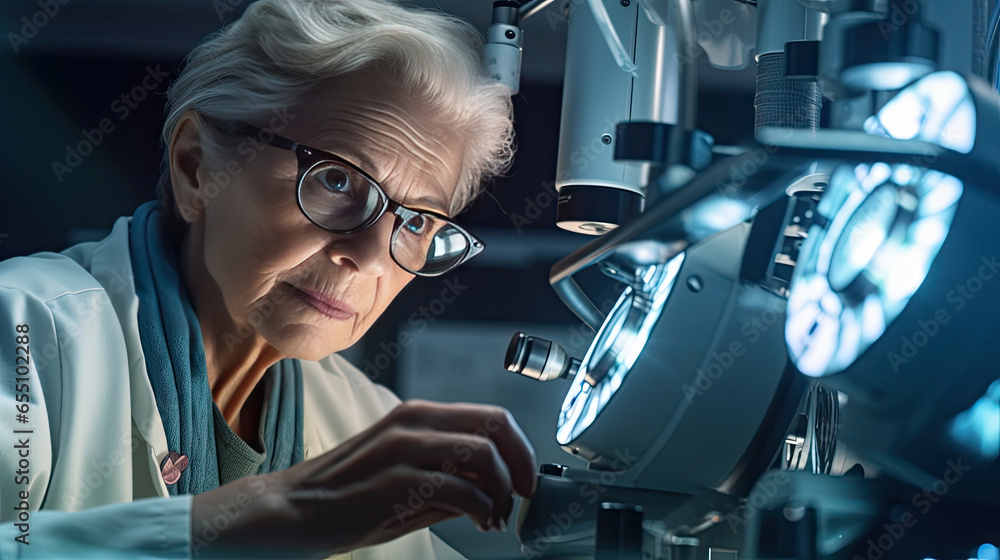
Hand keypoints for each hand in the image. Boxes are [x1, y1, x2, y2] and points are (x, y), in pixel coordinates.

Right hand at [191, 400, 536, 557]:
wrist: (292, 509)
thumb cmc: (348, 494)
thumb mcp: (405, 472)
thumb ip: (450, 472)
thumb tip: (496, 485)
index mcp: (419, 415)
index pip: (491, 416)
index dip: (521, 448)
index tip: (526, 479)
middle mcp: (414, 421)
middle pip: (496, 425)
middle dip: (522, 464)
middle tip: (523, 495)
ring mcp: (404, 447)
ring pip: (483, 454)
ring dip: (501, 491)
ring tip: (494, 516)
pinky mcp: (396, 480)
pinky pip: (460, 489)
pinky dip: (481, 510)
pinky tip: (477, 523)